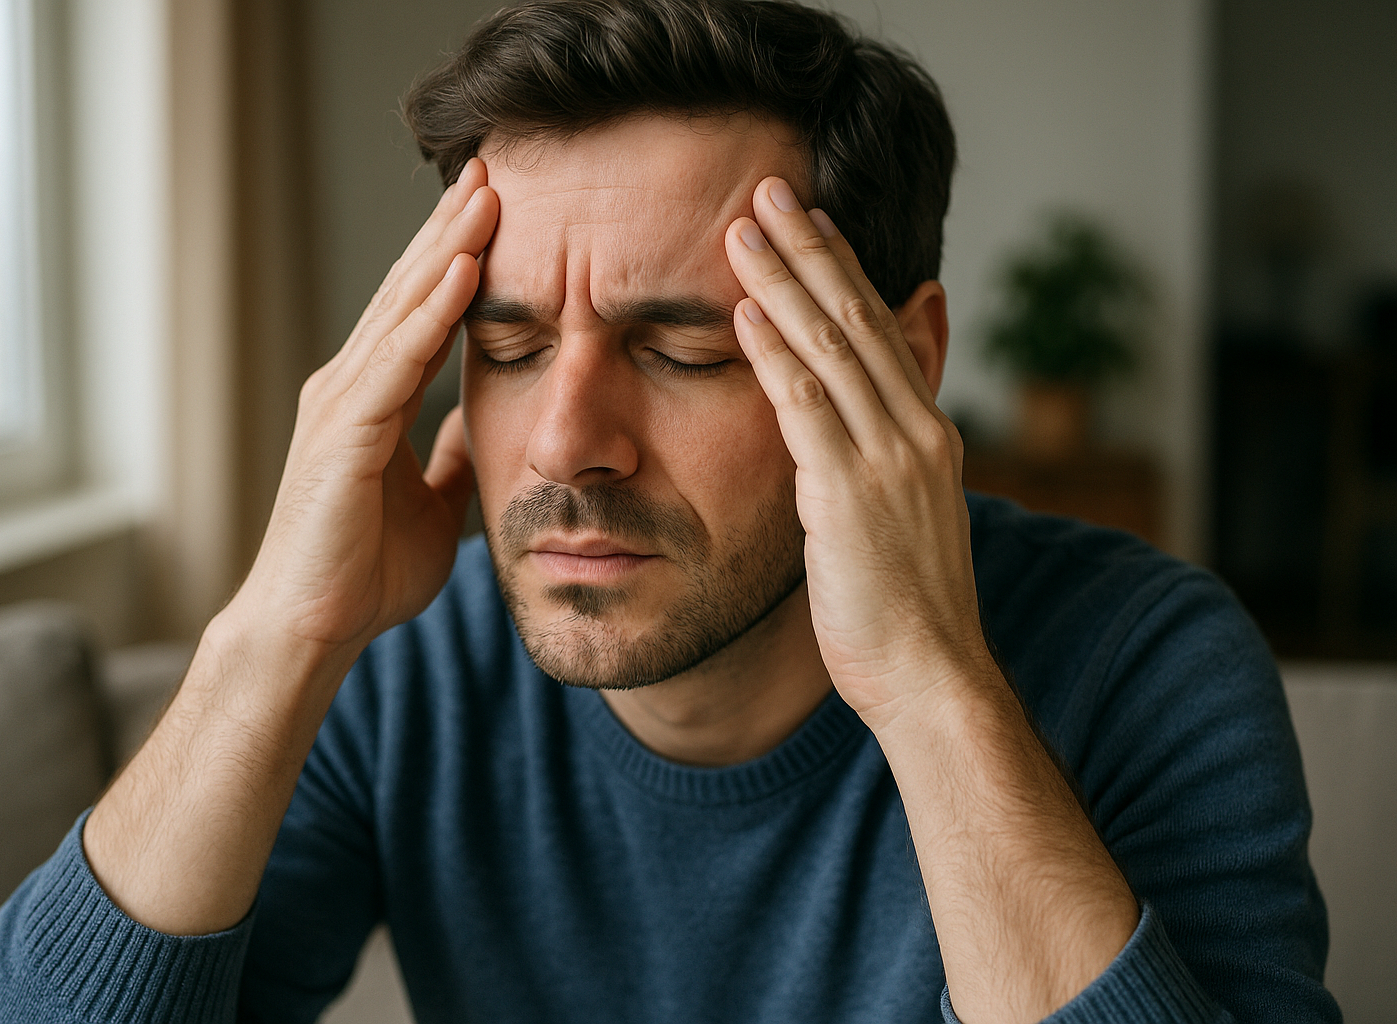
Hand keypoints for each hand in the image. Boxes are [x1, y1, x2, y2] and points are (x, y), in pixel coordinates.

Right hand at [230, 158, 497, 655]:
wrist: (313, 627)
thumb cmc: (362, 571)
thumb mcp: (432, 502)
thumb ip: (447, 456)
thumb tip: (475, 424)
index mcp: (372, 400)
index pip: (423, 312)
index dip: (459, 258)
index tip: (501, 209)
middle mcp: (350, 386)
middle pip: (411, 289)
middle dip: (454, 227)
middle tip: (496, 166)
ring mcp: (341, 403)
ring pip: (402, 307)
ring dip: (448, 246)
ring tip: (489, 190)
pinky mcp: (343, 431)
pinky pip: (396, 358)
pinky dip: (431, 310)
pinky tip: (466, 267)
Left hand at [724, 177, 1137, 1018]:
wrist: (933, 679)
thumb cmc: (907, 616)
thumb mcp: (901, 526)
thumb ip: (875, 469)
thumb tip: (846, 442)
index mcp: (928, 436)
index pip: (882, 333)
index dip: (845, 272)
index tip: (812, 224)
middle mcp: (916, 432)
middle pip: (858, 318)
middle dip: (812, 249)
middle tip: (772, 191)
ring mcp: (888, 458)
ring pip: (832, 347)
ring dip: (785, 281)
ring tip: (744, 227)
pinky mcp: (851, 492)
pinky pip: (807, 405)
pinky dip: (775, 353)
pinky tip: (745, 310)